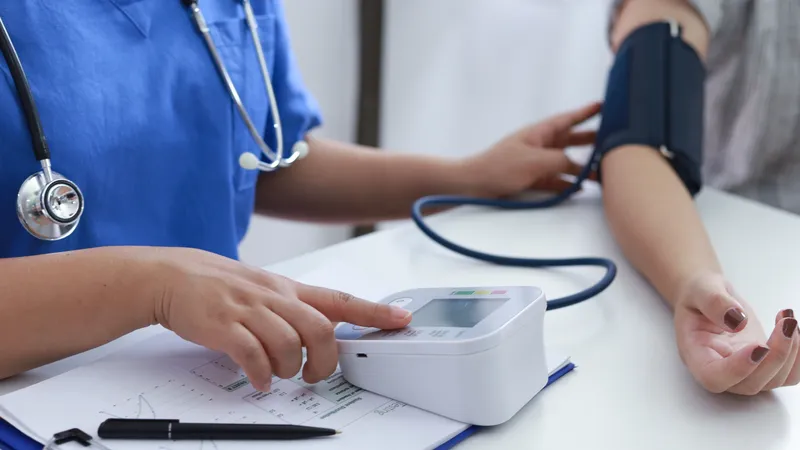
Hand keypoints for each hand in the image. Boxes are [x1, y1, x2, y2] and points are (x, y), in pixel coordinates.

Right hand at [149, 248, 411, 390]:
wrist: (173, 276)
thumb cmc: (225, 287)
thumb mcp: (266, 289)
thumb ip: (295, 309)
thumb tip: (325, 334)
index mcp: (288, 289)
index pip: (339, 299)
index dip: (373, 312)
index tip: (401, 320)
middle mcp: (274, 296)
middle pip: (320, 329)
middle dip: (325, 361)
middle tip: (313, 374)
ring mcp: (248, 310)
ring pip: (289, 343)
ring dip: (289, 369)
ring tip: (279, 374)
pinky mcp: (223, 326)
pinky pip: (252, 354)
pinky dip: (261, 374)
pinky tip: (259, 379)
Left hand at [463, 101, 600, 197]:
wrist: (473, 186)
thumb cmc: (499, 168)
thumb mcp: (536, 161)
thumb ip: (561, 161)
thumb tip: (580, 166)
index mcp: (539, 133)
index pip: (568, 119)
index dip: (586, 112)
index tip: (604, 105)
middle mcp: (540, 146)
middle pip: (571, 140)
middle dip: (592, 140)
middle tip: (613, 138)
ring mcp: (536, 163)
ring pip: (566, 163)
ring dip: (583, 167)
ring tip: (604, 171)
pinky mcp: (532, 180)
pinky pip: (556, 181)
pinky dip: (568, 184)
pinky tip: (580, 188)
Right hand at [674, 273, 798, 394]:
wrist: (709, 296)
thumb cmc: (698, 294)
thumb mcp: (701, 288)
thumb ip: (714, 303)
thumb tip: (737, 321)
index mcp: (697, 354)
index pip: (714, 377)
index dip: (739, 369)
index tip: (759, 345)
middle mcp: (719, 369)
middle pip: (750, 384)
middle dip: (776, 356)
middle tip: (787, 323)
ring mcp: (743, 371)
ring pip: (773, 381)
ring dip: (791, 353)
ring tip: (789, 320)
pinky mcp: (762, 365)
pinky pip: (788, 375)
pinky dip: (799, 356)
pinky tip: (793, 329)